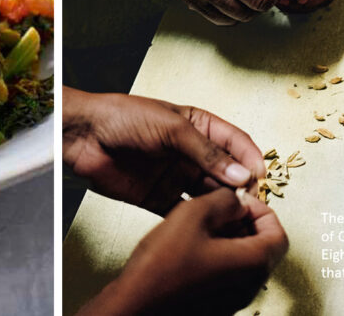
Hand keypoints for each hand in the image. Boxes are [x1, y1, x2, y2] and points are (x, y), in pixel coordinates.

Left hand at [63, 88, 265, 214]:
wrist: (83, 136)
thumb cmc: (123, 117)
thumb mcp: (171, 128)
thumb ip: (206, 152)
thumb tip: (240, 174)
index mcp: (197, 126)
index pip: (235, 143)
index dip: (249, 158)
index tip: (260, 177)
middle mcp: (190, 152)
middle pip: (226, 172)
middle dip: (240, 187)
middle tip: (250, 204)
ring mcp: (176, 176)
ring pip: (209, 194)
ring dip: (222, 206)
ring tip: (234, 218)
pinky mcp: (159, 197)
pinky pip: (185, 211)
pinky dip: (199, 220)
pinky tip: (209, 227)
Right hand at [79, 188, 287, 315]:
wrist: (134, 307)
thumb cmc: (161, 266)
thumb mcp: (193, 215)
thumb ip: (224, 200)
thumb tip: (238, 201)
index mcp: (251, 263)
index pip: (278, 233)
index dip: (261, 210)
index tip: (239, 200)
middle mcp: (248, 286)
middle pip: (263, 247)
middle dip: (245, 222)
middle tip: (219, 209)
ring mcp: (232, 300)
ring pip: (244, 261)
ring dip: (230, 238)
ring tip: (200, 224)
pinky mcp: (215, 306)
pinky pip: (228, 275)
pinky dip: (218, 255)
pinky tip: (191, 245)